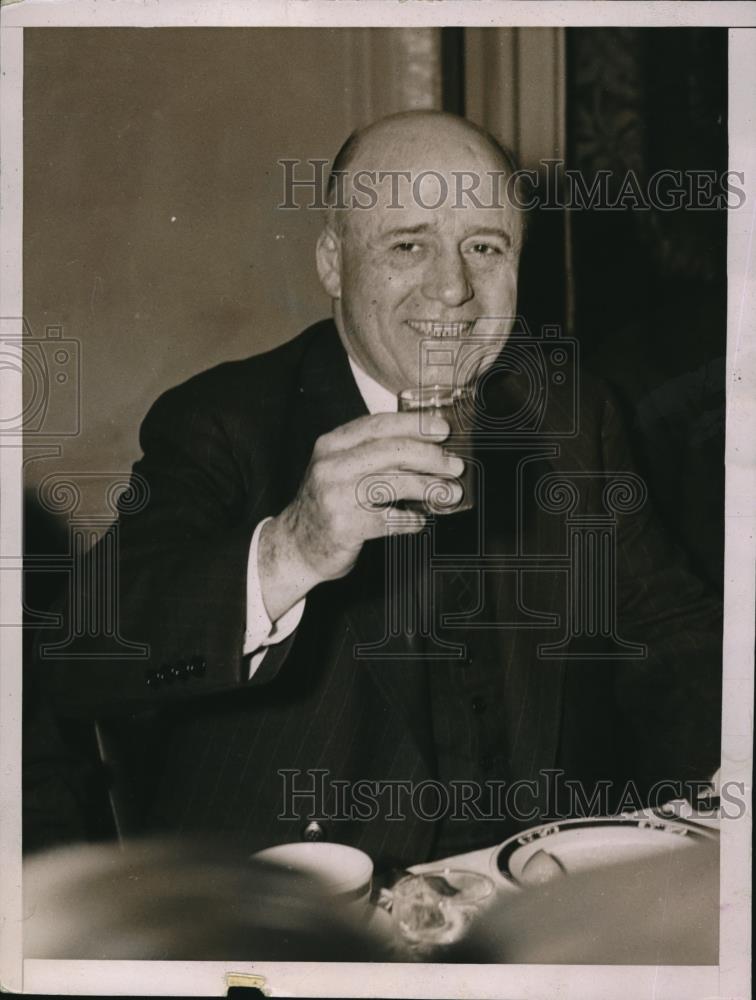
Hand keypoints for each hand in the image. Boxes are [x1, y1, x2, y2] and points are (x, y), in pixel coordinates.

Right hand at [258, 412, 462, 619]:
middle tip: (455, 466)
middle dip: (430, 457)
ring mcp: (336, 495)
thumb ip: (371, 454)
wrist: (296, 545)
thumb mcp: (339, 468)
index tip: (442, 429)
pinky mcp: (344, 525)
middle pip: (391, 451)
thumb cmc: (328, 504)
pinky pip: (389, 520)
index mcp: (331, 444)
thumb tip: (427, 446)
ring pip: (393, 484)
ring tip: (450, 493)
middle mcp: (331, 465)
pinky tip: (421, 521)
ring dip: (429, 488)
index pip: (379, 425)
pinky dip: (411, 520)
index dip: (415, 425)